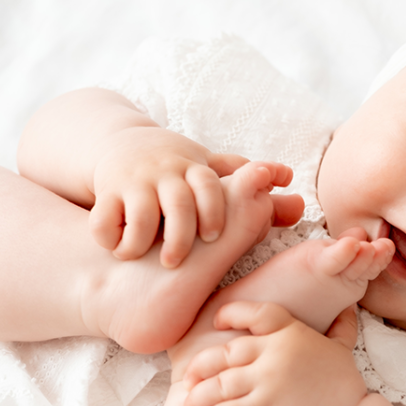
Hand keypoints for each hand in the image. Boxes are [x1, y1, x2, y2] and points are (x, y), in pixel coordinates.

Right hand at [90, 125, 249, 267]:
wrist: (122, 143)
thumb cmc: (178, 168)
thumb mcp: (210, 169)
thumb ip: (253, 188)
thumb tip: (300, 204)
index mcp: (194, 169)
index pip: (209, 186)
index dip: (213, 211)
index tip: (213, 236)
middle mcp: (166, 173)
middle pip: (178, 204)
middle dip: (180, 236)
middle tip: (175, 261)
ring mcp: (135, 181)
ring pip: (141, 213)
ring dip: (141, 241)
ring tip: (141, 258)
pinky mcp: (106, 191)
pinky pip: (104, 218)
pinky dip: (108, 237)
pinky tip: (116, 250)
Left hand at [178, 302, 364, 405]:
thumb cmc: (345, 390)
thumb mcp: (343, 351)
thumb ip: (341, 329)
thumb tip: (348, 311)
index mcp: (292, 333)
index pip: (255, 313)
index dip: (231, 314)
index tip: (217, 322)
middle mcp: (276, 352)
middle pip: (223, 353)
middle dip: (200, 368)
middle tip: (188, 381)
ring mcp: (267, 380)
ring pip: (216, 385)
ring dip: (194, 402)